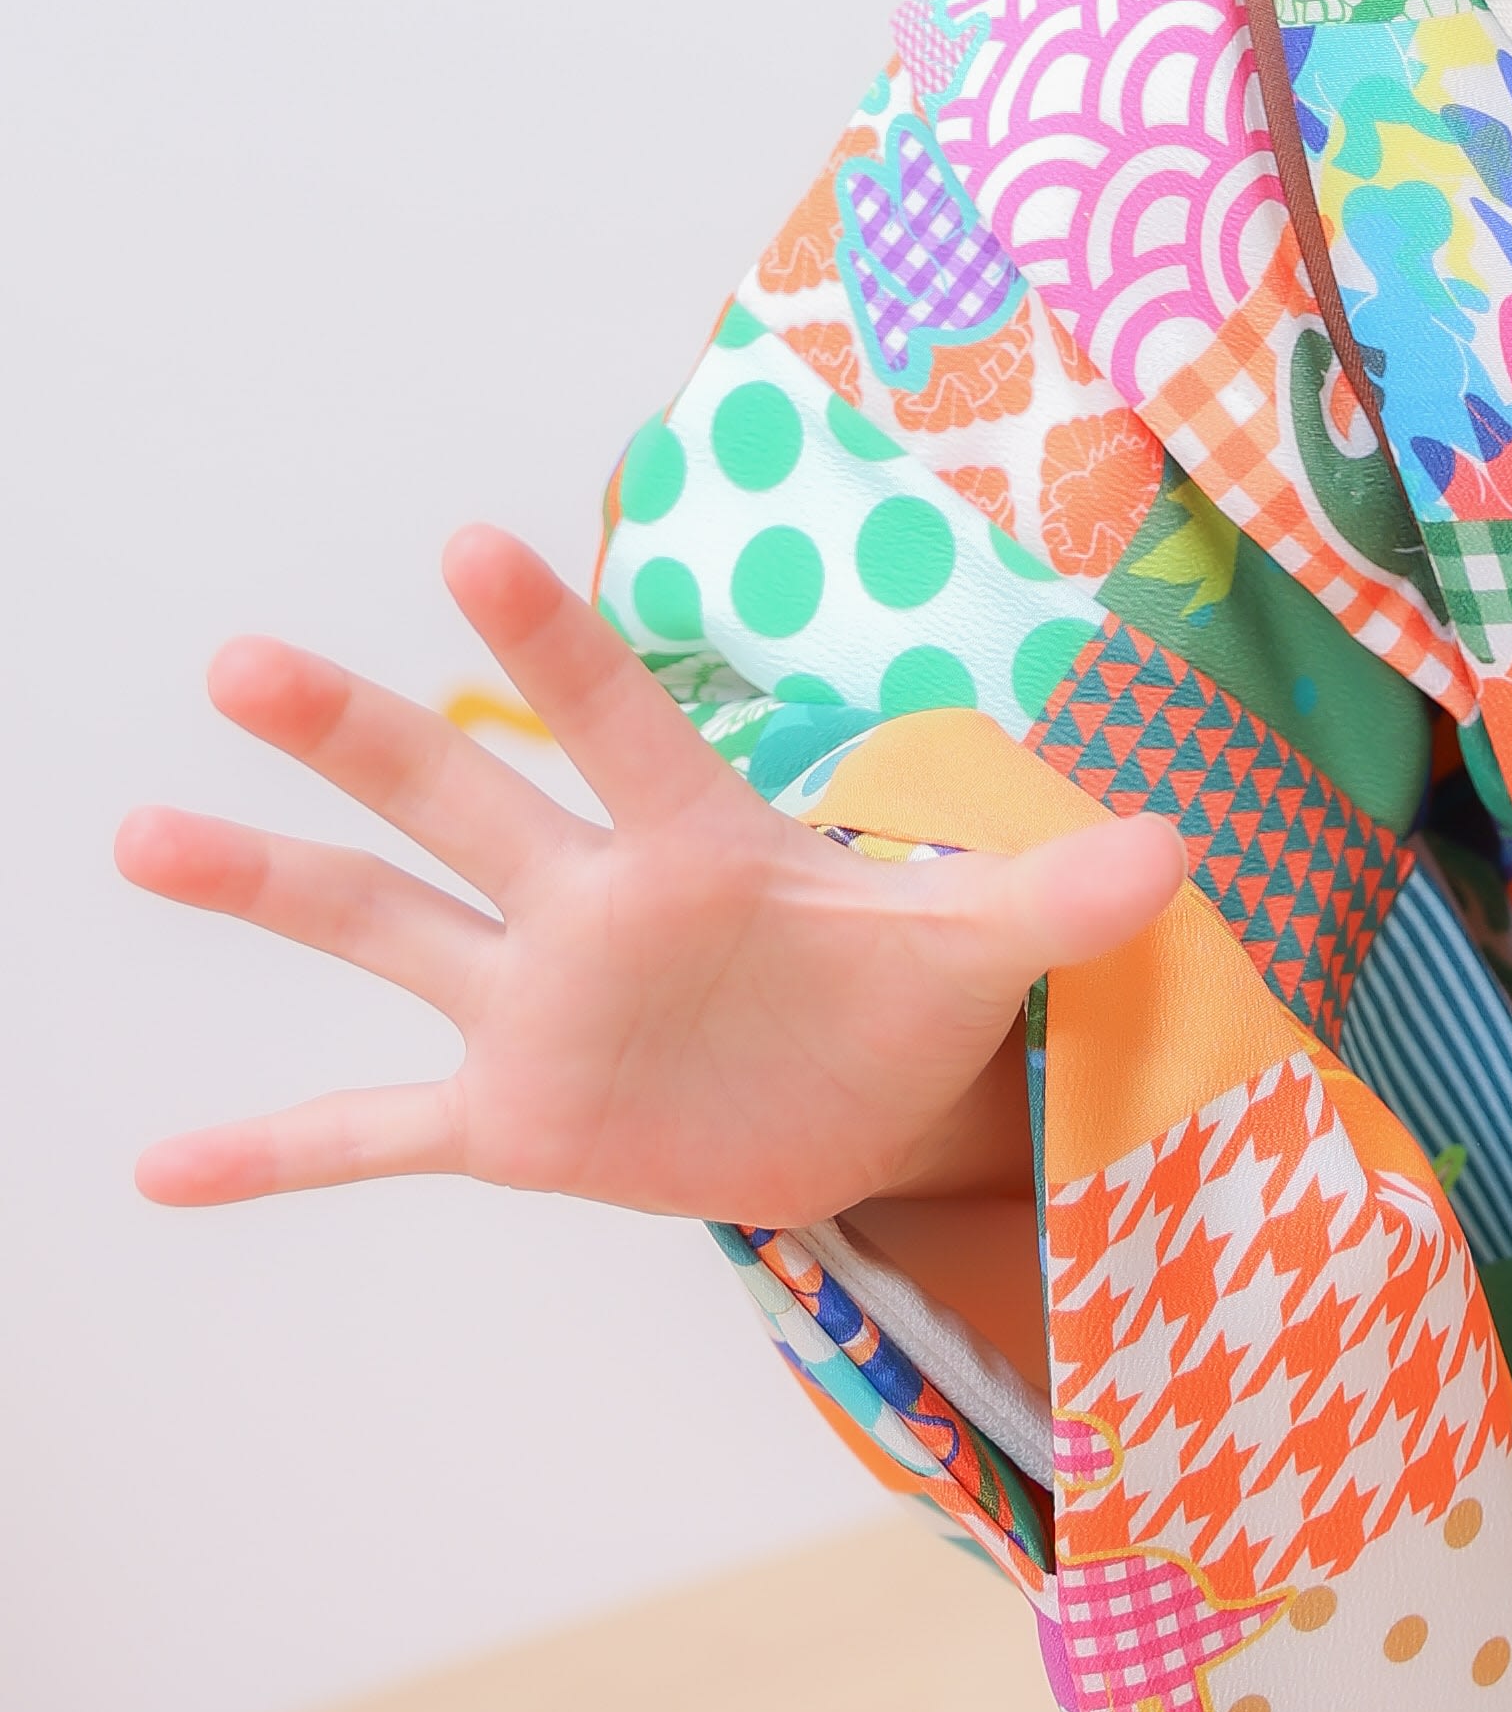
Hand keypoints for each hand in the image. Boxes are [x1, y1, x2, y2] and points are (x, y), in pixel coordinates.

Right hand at [119, 524, 1184, 1223]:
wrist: (870, 1096)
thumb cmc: (912, 989)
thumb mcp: (990, 951)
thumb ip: (1061, 896)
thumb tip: (1175, 858)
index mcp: (702, 842)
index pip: (620, 720)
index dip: (552, 639)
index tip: (465, 543)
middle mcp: (592, 905)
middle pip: (461, 798)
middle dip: (356, 733)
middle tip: (240, 661)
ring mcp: (537, 1007)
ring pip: (382, 932)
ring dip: (266, 888)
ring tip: (136, 832)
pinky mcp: (514, 1119)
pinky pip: (371, 1134)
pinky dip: (270, 1154)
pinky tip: (155, 1168)